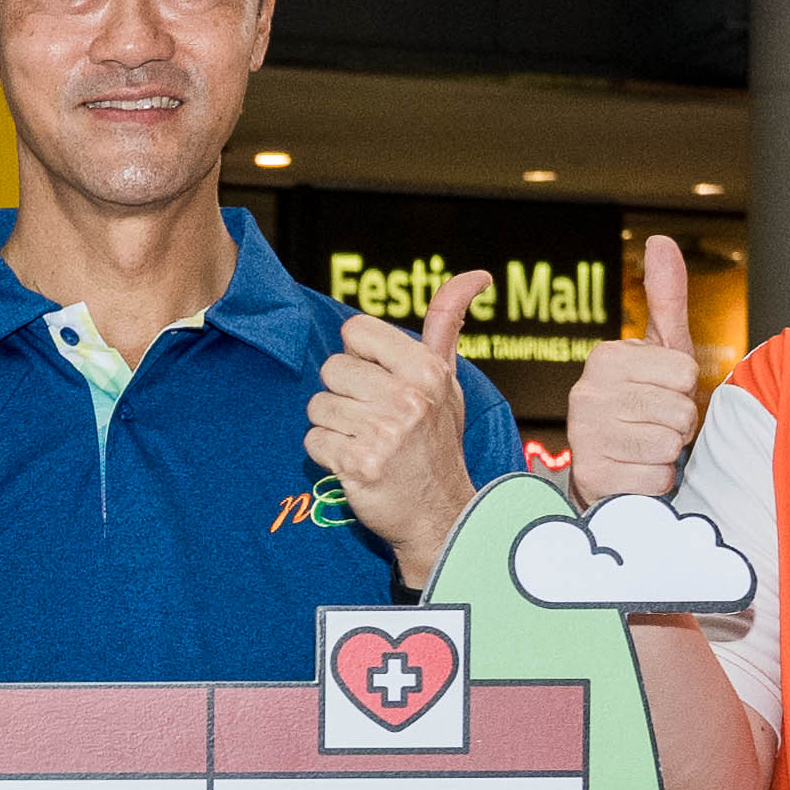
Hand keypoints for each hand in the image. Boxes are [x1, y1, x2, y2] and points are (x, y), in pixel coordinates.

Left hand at [309, 271, 491, 584]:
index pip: (355, 332)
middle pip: (332, 369)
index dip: (359, 356)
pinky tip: (355, 463)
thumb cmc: (436, 441)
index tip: (378, 381)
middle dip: (345, 394)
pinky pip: (313, 440)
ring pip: (318, 406)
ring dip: (333, 426)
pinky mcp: (358, 465)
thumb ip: (447, 324)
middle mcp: (407, 399)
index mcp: (426, 370)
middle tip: (373, 419)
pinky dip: (327, 454)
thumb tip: (476, 275)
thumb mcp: (446, 380)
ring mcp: (383, 434)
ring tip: (365, 441)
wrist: (438, 514)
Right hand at [560, 284, 705, 506]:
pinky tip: (635, 469)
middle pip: (681, 411)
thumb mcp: (662, 349)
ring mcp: (585, 435)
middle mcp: (587, 391)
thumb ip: (666, 296)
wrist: (609, 466)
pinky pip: (655, 478)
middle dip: (680, 424)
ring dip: (668, 453)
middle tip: (656, 424)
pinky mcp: (591, 476)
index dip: (686, 390)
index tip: (664, 394)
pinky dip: (655, 480)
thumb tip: (660, 240)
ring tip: (646, 446)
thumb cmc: (645, 401)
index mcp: (607, 357)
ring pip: (669, 445)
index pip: (687, 373)